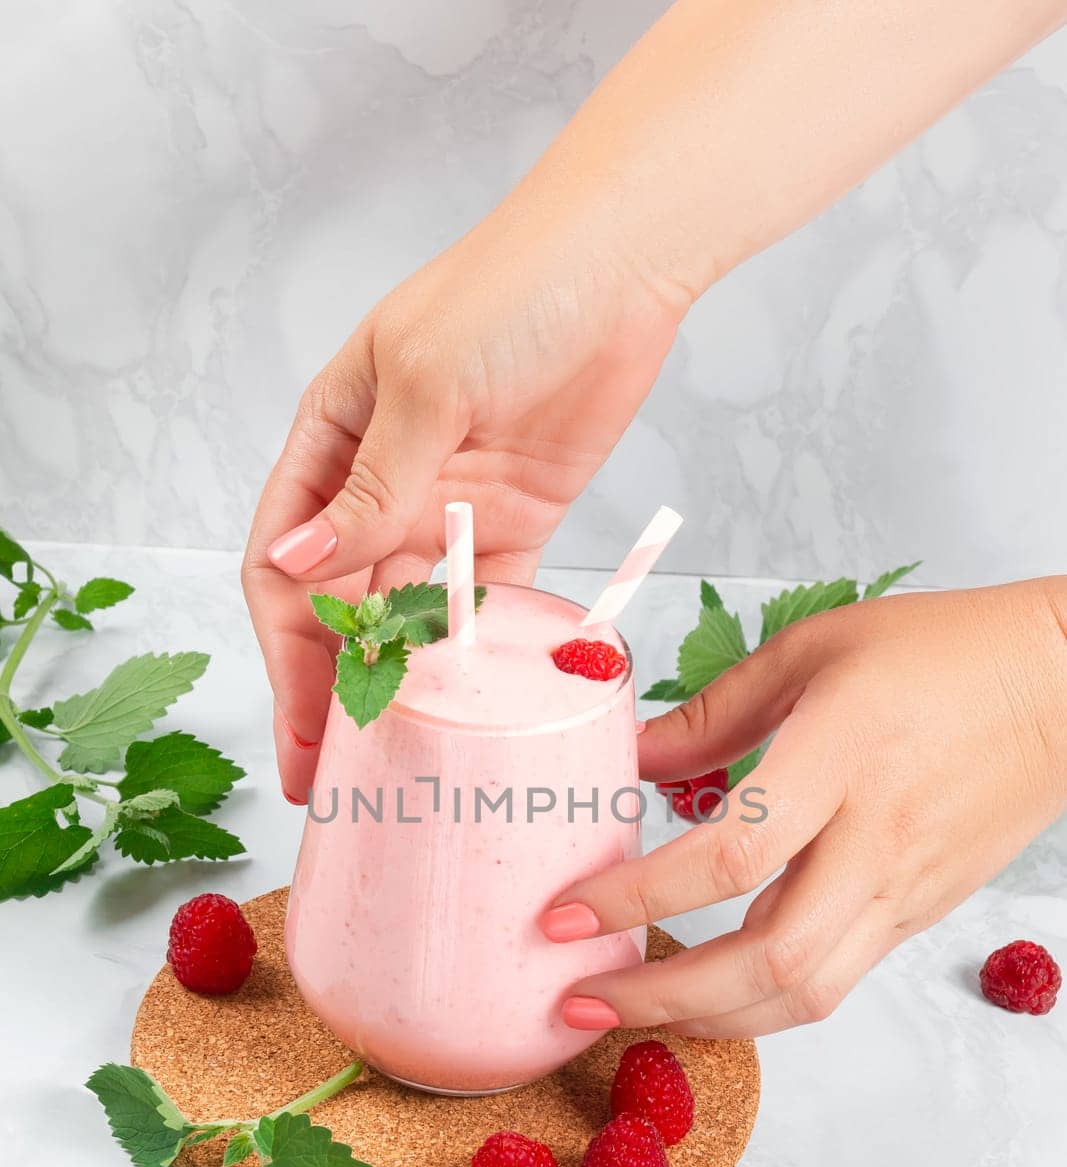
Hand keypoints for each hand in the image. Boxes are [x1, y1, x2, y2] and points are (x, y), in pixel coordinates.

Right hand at [242, 202, 683, 799]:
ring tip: (403, 755)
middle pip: (341, 603)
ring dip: (403, 678)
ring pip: (410, 609)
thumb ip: (370, 489)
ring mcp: (447, 502)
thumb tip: (295, 567)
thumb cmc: (511, 288)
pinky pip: (485, 596)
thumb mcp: (423, 386)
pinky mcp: (515, 514)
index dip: (287, 652)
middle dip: (337, 687)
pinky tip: (473, 697)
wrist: (623, 261)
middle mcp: (381, 478)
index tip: (304, 728)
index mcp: (333, 437)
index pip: (284, 562)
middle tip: (340, 774)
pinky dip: (476, 643)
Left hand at [546, 580, 1066, 1036]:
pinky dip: (760, 1003)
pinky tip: (706, 993)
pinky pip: (833, 982)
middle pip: (766, 959)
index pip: (729, 856)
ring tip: (630, 1012)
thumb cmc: (942, 653)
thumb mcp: (815, 648)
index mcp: (842, 757)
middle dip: (660, 996)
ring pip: (804, 994)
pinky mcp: (917, 914)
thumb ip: (713, 712)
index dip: (638, 898)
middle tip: (579, 998)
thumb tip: (631, 762)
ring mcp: (902, 889)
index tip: (565, 916)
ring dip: (706, 1020)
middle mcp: (875, 839)